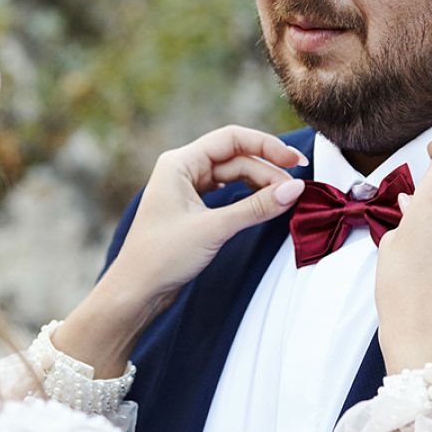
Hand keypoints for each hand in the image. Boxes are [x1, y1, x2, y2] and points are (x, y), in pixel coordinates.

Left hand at [58, 125, 306, 375]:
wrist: (135, 292)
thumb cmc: (162, 257)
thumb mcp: (214, 229)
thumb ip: (256, 207)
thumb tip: (295, 189)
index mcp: (179, 163)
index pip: (231, 139)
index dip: (267, 146)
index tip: (295, 162)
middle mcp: (182, 169)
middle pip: (236, 158)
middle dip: (267, 171)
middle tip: (296, 190)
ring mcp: (187, 189)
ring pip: (233, 176)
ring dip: (260, 185)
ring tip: (285, 198)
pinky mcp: (193, 209)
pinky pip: (227, 194)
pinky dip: (248, 198)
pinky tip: (265, 205)